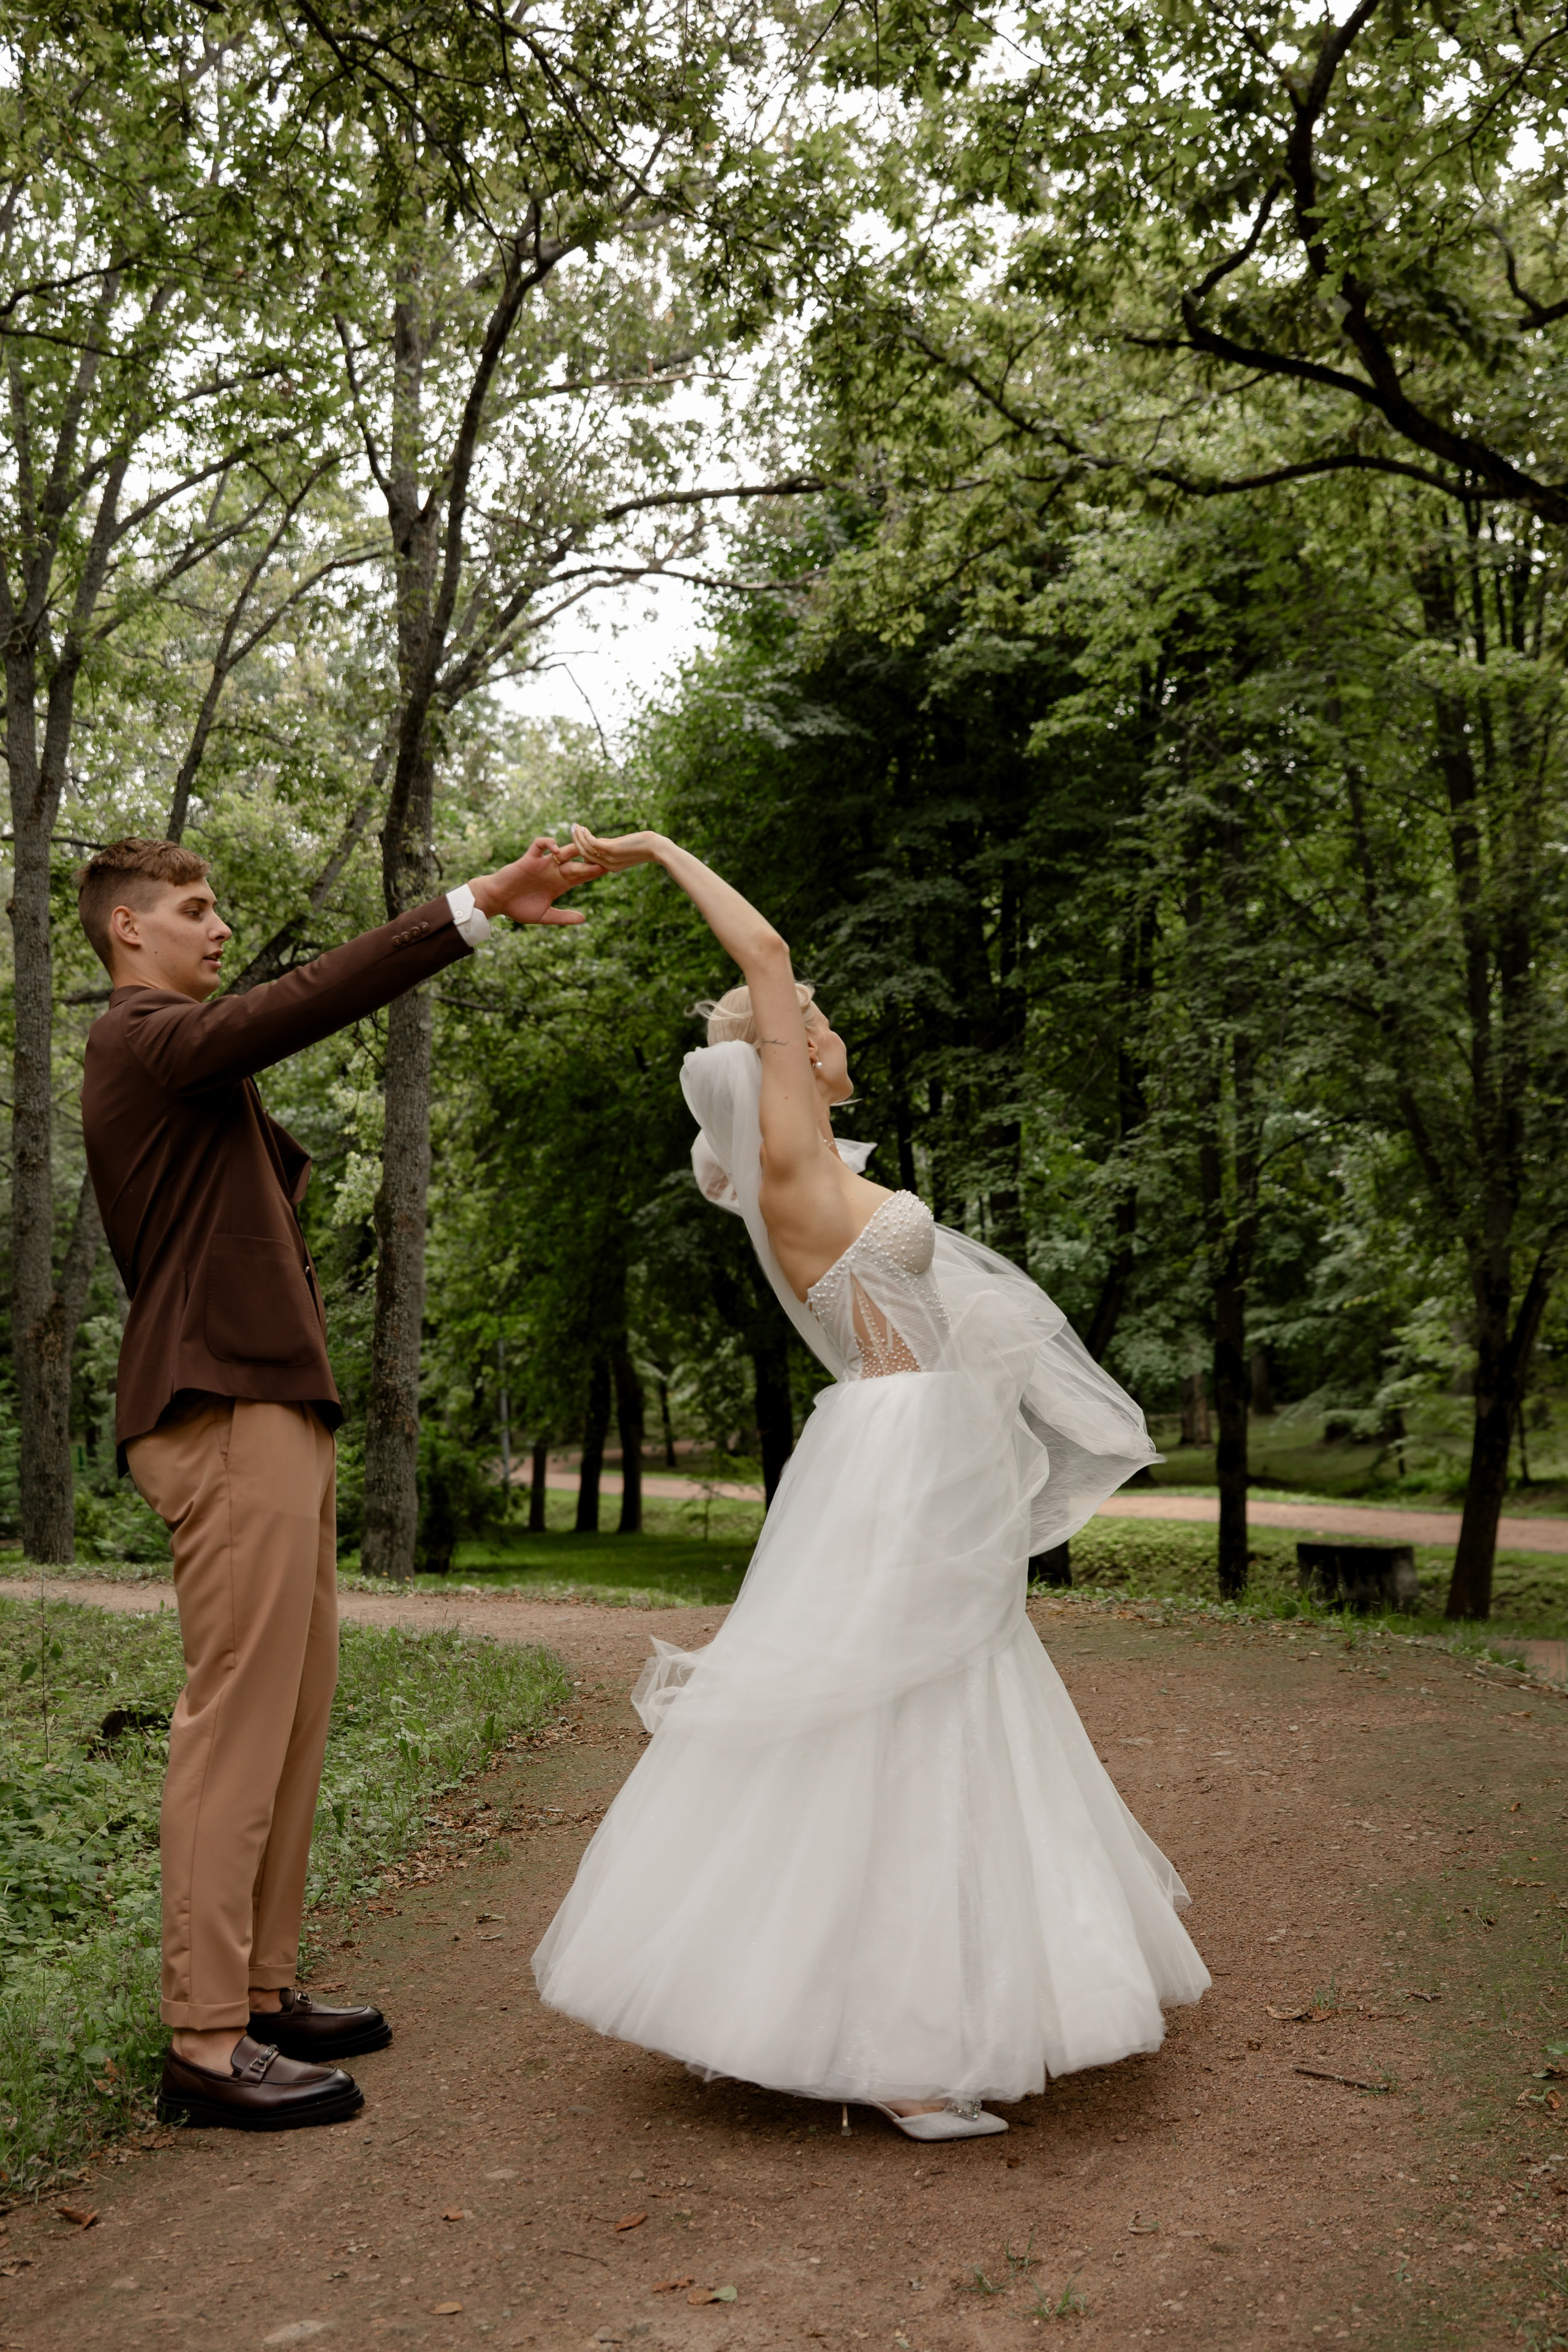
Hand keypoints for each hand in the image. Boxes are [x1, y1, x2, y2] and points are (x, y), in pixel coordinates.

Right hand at [468, 836, 604, 926]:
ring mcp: (543, 864)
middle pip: (578, 861)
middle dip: (591, 858)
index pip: (583, 875)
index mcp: (561, 884)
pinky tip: (557, 849)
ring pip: (563, 851)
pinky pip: (540, 845)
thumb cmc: (519, 908)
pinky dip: (548, 843)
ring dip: (575, 847)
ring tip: (587, 846)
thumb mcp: (544, 916)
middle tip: (606, 853)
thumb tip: (584, 918)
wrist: (497, 901)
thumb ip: (563, 917)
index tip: (611, 868)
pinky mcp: (529, 859)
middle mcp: (555, 871)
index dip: (595, 871)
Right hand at [569, 823, 666, 873]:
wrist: (656, 848)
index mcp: (610, 867)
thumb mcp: (623, 847)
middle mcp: (608, 865)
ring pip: (586, 849)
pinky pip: (593, 843)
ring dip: (579, 837)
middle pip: (585, 854)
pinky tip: (584, 828)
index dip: (580, 847)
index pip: (590, 859)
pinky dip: (586, 835)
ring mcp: (610, 858)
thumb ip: (611, 846)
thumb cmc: (643, 845)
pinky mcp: (612, 850)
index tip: (576, 836)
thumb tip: (600, 840)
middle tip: (572, 829)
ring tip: (575, 827)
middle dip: (576, 841)